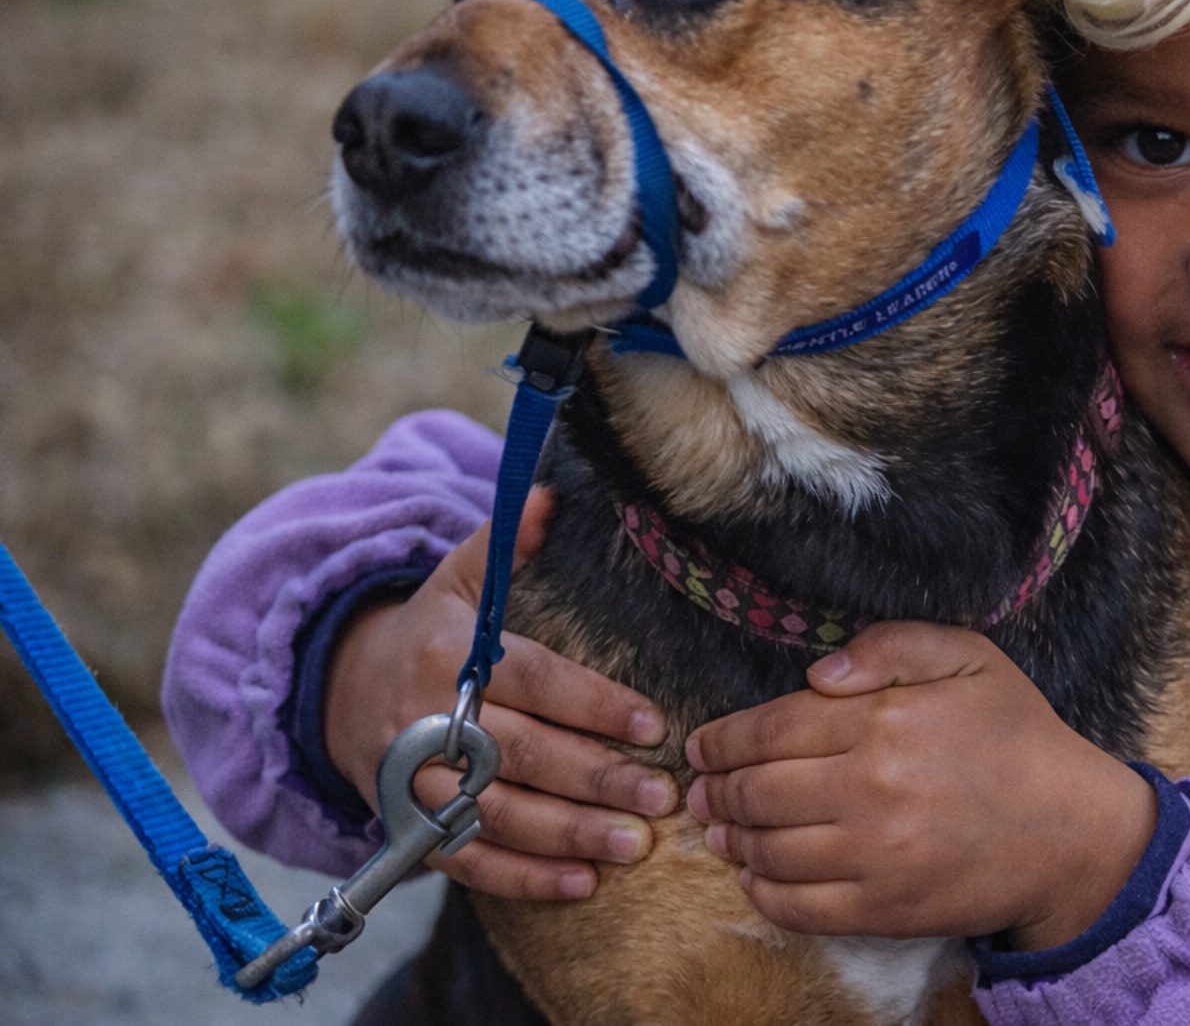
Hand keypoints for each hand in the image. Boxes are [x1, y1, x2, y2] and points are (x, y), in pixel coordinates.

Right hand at [325, 488, 677, 899]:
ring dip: (569, 835)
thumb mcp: (458, 578)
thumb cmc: (427, 631)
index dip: (594, 705)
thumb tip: (552, 494)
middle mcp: (428, 719)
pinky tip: (580, 884)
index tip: (654, 726)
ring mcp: (414, 780)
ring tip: (635, 845)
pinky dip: (523, 878)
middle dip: (596, 779)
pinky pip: (468, 860)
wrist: (339, 691)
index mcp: (449, 653)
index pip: (534, 681)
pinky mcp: (408, 826)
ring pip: (499, 815)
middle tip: (662, 798)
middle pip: (522, 756)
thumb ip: (505, 541)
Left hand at [683, 622, 1155, 947]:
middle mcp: (873, 789)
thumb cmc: (1018, 737)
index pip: (773, 729)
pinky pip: (797, 907)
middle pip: (759, 791)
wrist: (1073, 832)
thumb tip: (815, 673)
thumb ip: (891, 646)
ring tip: (721, 827)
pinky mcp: (885, 910)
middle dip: (717, 788)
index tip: (702, 745)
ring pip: (769, 850)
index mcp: (887, 721)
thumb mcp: (970, 658)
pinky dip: (761, 891)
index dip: (724, 739)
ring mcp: (876, 857)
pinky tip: (754, 874)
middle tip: (702, 787)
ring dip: (731, 838)